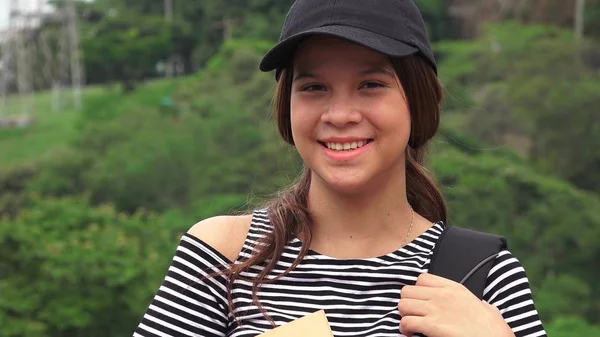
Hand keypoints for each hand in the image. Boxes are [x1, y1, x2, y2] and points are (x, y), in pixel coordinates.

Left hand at [398, 273, 514, 336]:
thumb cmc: (492, 328)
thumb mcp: (485, 307)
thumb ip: (476, 302)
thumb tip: (481, 305)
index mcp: (454, 288)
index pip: (422, 279)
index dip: (417, 291)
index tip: (420, 301)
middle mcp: (441, 295)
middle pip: (408, 291)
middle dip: (407, 303)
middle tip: (413, 314)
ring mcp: (435, 309)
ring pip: (403, 305)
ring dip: (404, 315)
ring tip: (411, 324)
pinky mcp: (431, 325)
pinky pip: (406, 322)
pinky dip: (405, 329)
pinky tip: (411, 333)